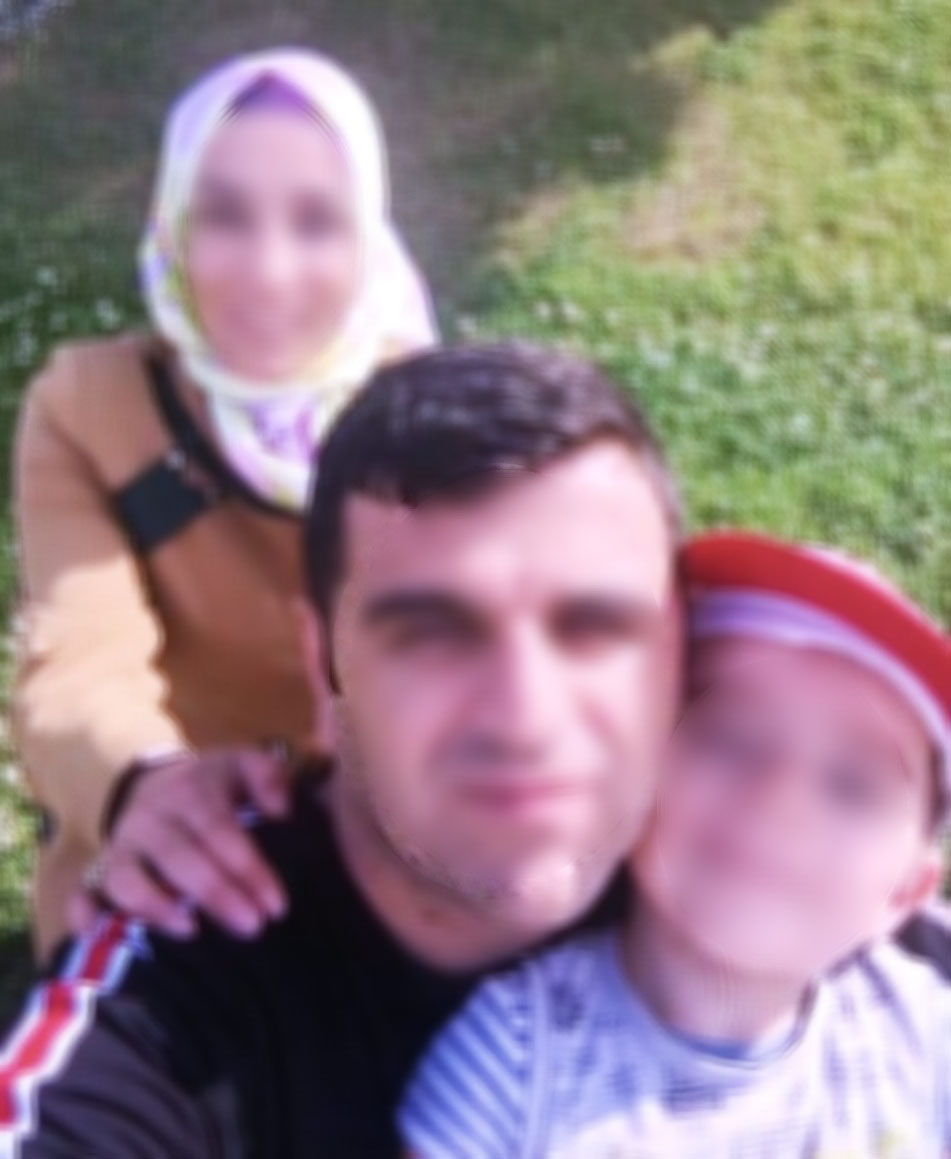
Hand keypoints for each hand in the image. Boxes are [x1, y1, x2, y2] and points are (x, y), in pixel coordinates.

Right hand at [69, 747, 291, 939]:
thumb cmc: (216, 784)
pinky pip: (83, 891)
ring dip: (155, 907)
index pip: (219, 830)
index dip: (248, 868)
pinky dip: (86, 913)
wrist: (161, 781)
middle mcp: (151, 816)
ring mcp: (121, 843)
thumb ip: (271, 778)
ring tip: (192, 930)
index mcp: (191, 790)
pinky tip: (101, 936)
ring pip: (126, 878)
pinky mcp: (100, 866)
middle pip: (178, 857)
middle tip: (252, 926)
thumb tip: (281, 811)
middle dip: (216, 894)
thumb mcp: (246, 765)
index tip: (276, 905)